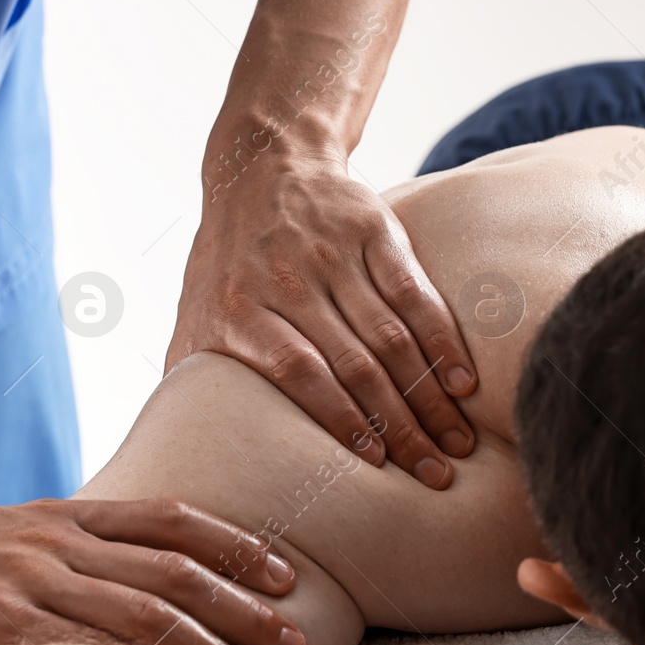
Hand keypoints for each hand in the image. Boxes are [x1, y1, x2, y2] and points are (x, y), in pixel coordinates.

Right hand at [0, 497, 306, 644]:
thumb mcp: (9, 542)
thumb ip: (67, 560)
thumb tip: (126, 597)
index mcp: (64, 520)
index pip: (170, 522)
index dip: (235, 546)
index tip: (286, 574)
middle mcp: (57, 543)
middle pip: (176, 571)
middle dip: (247, 607)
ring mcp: (27, 581)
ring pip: (144, 610)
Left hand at [171, 150, 477, 489]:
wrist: (260, 170)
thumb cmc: (228, 265)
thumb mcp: (194, 315)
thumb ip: (191, 378)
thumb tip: (180, 453)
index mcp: (239, 309)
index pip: (296, 370)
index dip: (337, 416)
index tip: (373, 460)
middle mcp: (287, 280)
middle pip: (353, 363)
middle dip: (399, 424)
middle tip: (432, 474)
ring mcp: (332, 253)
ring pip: (391, 335)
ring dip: (429, 394)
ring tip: (456, 442)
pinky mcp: (373, 230)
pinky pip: (415, 294)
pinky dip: (443, 340)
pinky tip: (463, 383)